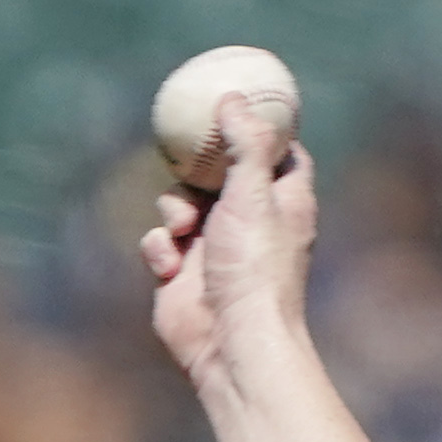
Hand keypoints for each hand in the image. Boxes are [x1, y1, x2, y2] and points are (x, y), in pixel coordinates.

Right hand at [142, 103, 315, 391]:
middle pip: (219, 173)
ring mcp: (214, 248)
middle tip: (186, 154)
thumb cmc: (254, 270)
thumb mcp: (253, 193)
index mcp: (283, 203)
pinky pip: (159, 241)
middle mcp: (251, 223)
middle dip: (197, 167)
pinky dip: (159, 248)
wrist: (232, 344)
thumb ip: (245, 144)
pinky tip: (168, 269)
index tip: (240, 106)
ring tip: (182, 229)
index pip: (281, 155)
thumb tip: (231, 97)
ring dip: (172, 208)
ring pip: (179, 202)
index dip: (262, 130)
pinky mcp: (181, 273)